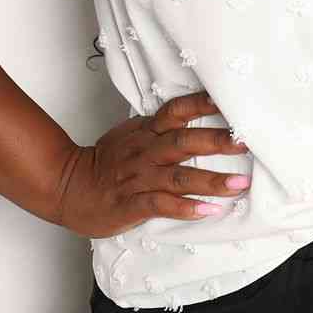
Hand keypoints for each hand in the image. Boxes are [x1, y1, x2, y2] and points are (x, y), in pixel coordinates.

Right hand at [53, 91, 251, 238]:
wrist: (67, 187)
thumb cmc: (104, 162)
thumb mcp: (131, 135)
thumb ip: (159, 127)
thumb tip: (193, 115)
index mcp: (146, 133)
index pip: (176, 112)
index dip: (201, 105)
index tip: (228, 101)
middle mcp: (146, 152)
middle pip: (184, 142)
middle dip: (217, 142)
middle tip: (246, 142)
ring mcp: (139, 178)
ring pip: (179, 177)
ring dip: (211, 181)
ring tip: (239, 185)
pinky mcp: (132, 204)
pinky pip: (162, 205)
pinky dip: (186, 208)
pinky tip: (208, 211)